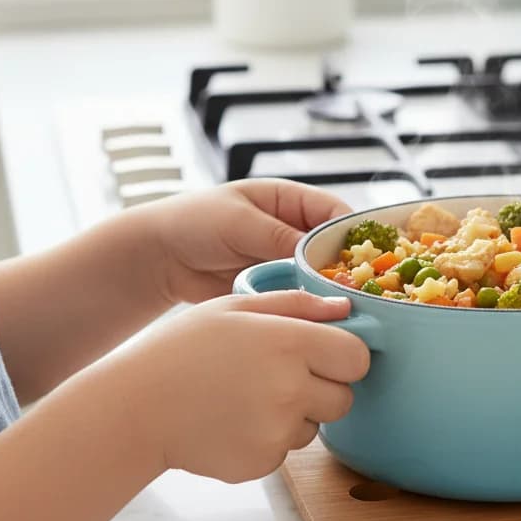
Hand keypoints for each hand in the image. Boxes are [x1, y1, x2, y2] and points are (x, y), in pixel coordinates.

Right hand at [108, 289, 369, 482]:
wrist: (135, 408)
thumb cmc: (183, 350)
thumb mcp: (236, 309)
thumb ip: (297, 305)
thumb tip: (346, 308)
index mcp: (289, 343)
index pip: (357, 357)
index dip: (344, 357)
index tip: (324, 355)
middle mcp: (291, 389)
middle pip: (344, 398)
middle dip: (323, 389)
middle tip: (280, 378)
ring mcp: (278, 431)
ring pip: (315, 426)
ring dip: (295, 416)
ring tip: (246, 399)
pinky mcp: (263, 463)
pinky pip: (286, 451)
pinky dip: (268, 440)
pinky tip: (233, 422)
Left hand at [145, 180, 351, 304]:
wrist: (158, 258)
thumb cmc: (193, 222)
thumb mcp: (239, 222)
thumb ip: (279, 237)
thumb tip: (318, 258)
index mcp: (290, 201)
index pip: (335, 215)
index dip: (352, 235)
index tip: (362, 259)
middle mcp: (293, 230)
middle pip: (334, 249)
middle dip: (344, 269)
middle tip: (353, 291)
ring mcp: (285, 260)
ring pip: (321, 276)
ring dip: (326, 291)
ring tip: (336, 308)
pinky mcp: (275, 287)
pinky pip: (300, 297)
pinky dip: (307, 307)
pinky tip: (313, 318)